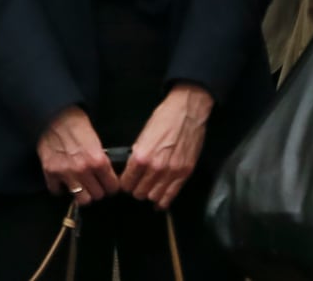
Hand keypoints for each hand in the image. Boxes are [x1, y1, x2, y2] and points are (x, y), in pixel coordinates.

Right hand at [37, 106, 118, 205]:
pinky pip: (57, 191)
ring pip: (81, 199)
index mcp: (98, 160)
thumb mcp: (96, 139)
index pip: (112, 187)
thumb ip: (101, 159)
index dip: (112, 185)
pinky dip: (60, 188)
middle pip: (98, 195)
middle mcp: (83, 170)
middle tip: (95, 182)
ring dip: (82, 193)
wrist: (53, 115)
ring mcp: (66, 174)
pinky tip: (63, 180)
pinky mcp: (50, 173)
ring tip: (81, 185)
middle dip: (98, 189)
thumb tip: (106, 172)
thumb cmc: (76, 122)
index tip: (109, 183)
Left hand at [122, 84, 212, 209]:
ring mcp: (172, 172)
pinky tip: (159, 201)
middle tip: (137, 184)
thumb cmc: (164, 118)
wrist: (187, 111)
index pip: (127, 183)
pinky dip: (163, 201)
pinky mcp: (185, 173)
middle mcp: (156, 168)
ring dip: (150, 194)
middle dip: (136, 190)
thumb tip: (131, 169)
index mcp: (142, 156)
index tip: (126, 182)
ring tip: (149, 188)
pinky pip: (172, 195)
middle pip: (139, 193)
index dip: (125, 184)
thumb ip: (137, 155)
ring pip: (154, 197)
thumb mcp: (143, 134)